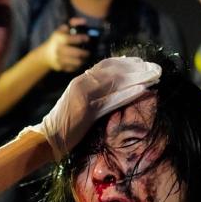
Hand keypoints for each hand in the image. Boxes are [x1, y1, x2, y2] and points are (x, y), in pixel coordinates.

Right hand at [26, 56, 161, 158]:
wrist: (46, 139)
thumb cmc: (63, 127)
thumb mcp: (77, 105)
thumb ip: (92, 95)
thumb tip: (110, 91)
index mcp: (79, 81)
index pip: (105, 66)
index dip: (124, 63)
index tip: (140, 62)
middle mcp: (81, 83)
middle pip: (113, 71)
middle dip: (135, 68)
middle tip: (154, 67)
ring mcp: (83, 95)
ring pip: (115, 82)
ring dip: (137, 78)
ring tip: (155, 76)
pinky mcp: (86, 109)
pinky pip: (112, 99)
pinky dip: (128, 93)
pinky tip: (143, 90)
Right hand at [37, 18, 89, 71]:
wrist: (46, 55)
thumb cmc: (58, 40)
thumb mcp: (62, 30)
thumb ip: (73, 23)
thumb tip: (84, 21)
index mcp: (58, 39)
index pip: (69, 39)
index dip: (80, 38)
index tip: (87, 38)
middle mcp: (58, 50)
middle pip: (76, 53)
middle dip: (85, 53)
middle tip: (89, 52)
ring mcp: (59, 59)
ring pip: (77, 62)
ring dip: (84, 60)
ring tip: (86, 57)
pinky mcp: (61, 67)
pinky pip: (74, 68)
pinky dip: (79, 65)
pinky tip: (80, 61)